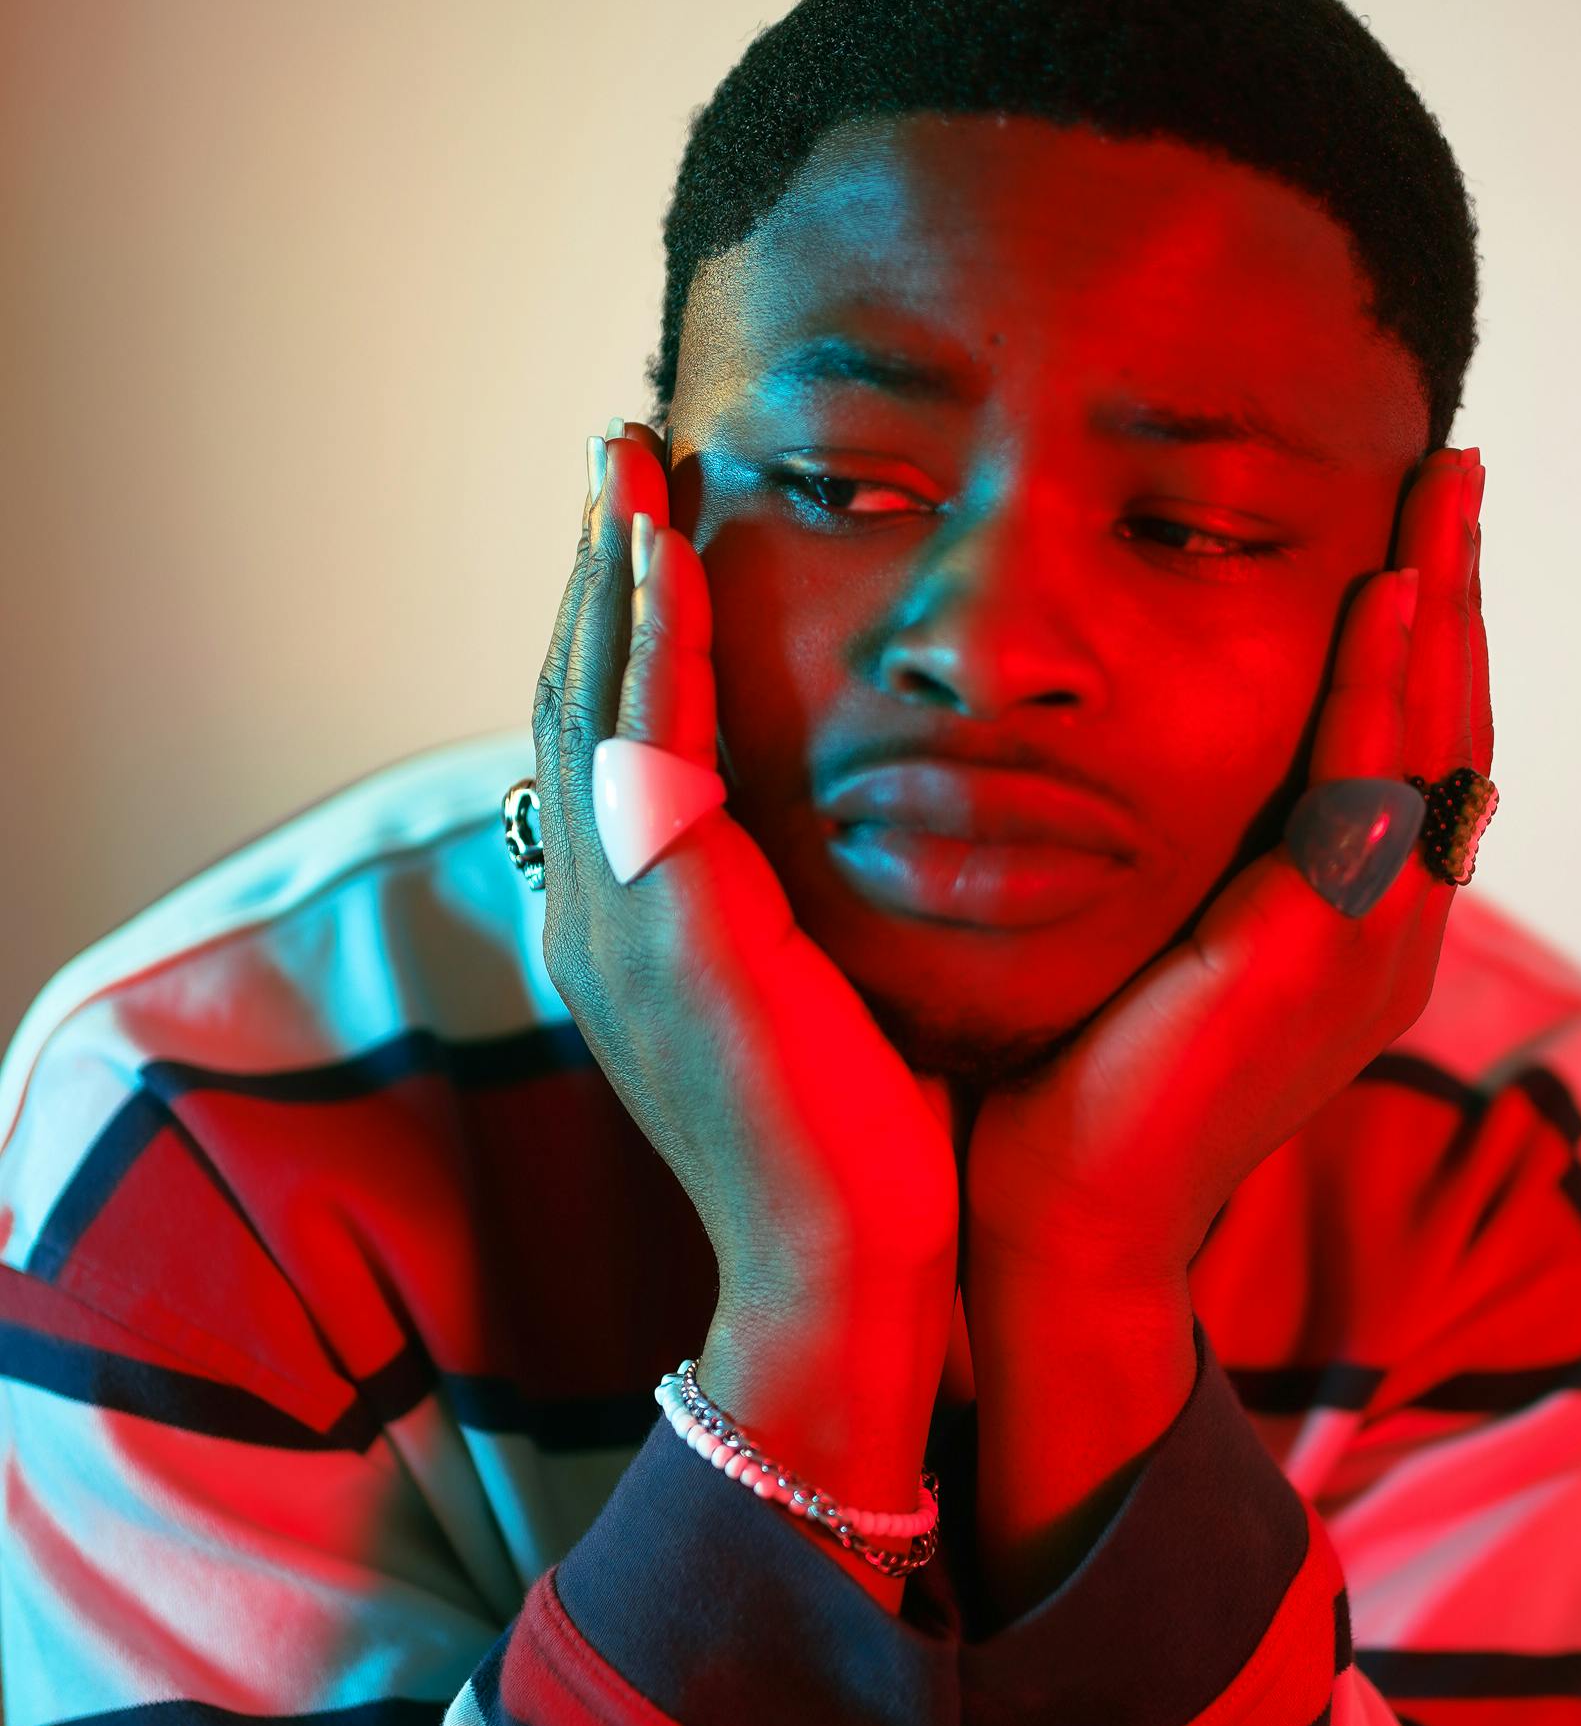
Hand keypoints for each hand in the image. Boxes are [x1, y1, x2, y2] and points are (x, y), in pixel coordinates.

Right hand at [531, 427, 961, 1351]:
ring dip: (610, 570)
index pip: (600, 750)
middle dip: (594, 573)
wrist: (849, 1270)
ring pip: (590, 699)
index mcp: (622, 939)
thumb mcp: (816, 1002)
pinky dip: (651, 634)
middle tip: (616, 455)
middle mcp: (591, 916)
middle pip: (572, 701)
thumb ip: (792, 917)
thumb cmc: (864, 1154)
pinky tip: (667, 548)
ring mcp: (612, 916)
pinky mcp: (665, 917)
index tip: (646, 533)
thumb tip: (830, 851)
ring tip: (626, 460)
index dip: (614, 636)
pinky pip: (644, 736)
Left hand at [960, 444, 1490, 1287]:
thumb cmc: (1081, 1084)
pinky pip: (1372, 790)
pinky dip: (1385, 688)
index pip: (1413, 748)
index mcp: (1358, 928)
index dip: (1426, 634)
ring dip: (1445, 604)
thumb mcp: (1159, 941)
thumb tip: (1155, 768)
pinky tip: (1389, 596)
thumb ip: (1197, 860)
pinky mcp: (1329, 955)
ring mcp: (1377, 946)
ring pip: (1436, 739)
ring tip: (1446, 491)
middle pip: (1451, 723)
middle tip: (1458, 467)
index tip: (1414, 526)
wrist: (1065, 1219)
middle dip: (1459, 589)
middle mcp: (1393, 932)